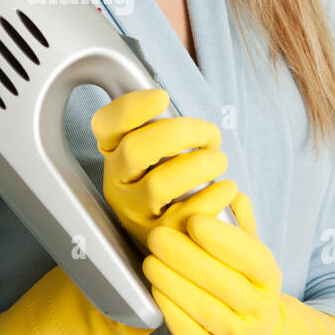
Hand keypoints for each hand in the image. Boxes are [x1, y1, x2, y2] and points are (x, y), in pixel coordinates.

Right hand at [91, 88, 238, 250]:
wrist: (185, 236)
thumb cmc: (177, 182)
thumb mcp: (162, 151)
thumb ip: (165, 128)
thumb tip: (175, 107)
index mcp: (114, 154)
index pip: (107, 125)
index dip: (131, 107)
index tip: (162, 96)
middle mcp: (117, 183)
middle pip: (134, 150)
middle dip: (178, 133)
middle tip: (208, 132)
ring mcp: (135, 213)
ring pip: (158, 185)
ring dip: (198, 165)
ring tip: (219, 161)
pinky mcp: (160, 238)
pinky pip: (184, 216)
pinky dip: (212, 197)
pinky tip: (228, 188)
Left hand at [141, 192, 282, 334]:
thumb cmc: (241, 285)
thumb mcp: (249, 256)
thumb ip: (241, 225)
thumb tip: (233, 194)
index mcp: (269, 279)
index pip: (252, 259)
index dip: (224, 240)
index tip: (195, 221)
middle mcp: (258, 310)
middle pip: (222, 283)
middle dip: (186, 257)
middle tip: (157, 236)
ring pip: (203, 307)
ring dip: (172, 281)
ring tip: (150, 260)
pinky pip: (187, 330)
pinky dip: (169, 307)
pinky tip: (155, 287)